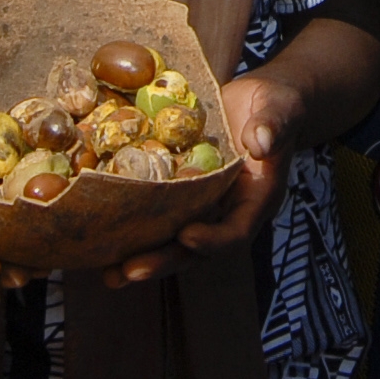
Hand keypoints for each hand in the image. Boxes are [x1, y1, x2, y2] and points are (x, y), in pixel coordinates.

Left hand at [108, 70, 302, 286]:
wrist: (260, 103)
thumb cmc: (276, 106)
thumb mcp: (279, 110)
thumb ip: (272, 126)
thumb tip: (261, 142)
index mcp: (255, 201)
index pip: (236, 231)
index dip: (213, 239)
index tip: (187, 236)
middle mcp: (226, 212)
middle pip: (196, 249)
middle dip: (164, 260)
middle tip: (131, 270)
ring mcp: (202, 207)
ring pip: (172, 242)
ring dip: (142, 258)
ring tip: (110, 275)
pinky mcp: (180, 195)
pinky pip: (156, 217)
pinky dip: (131, 231)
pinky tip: (100, 241)